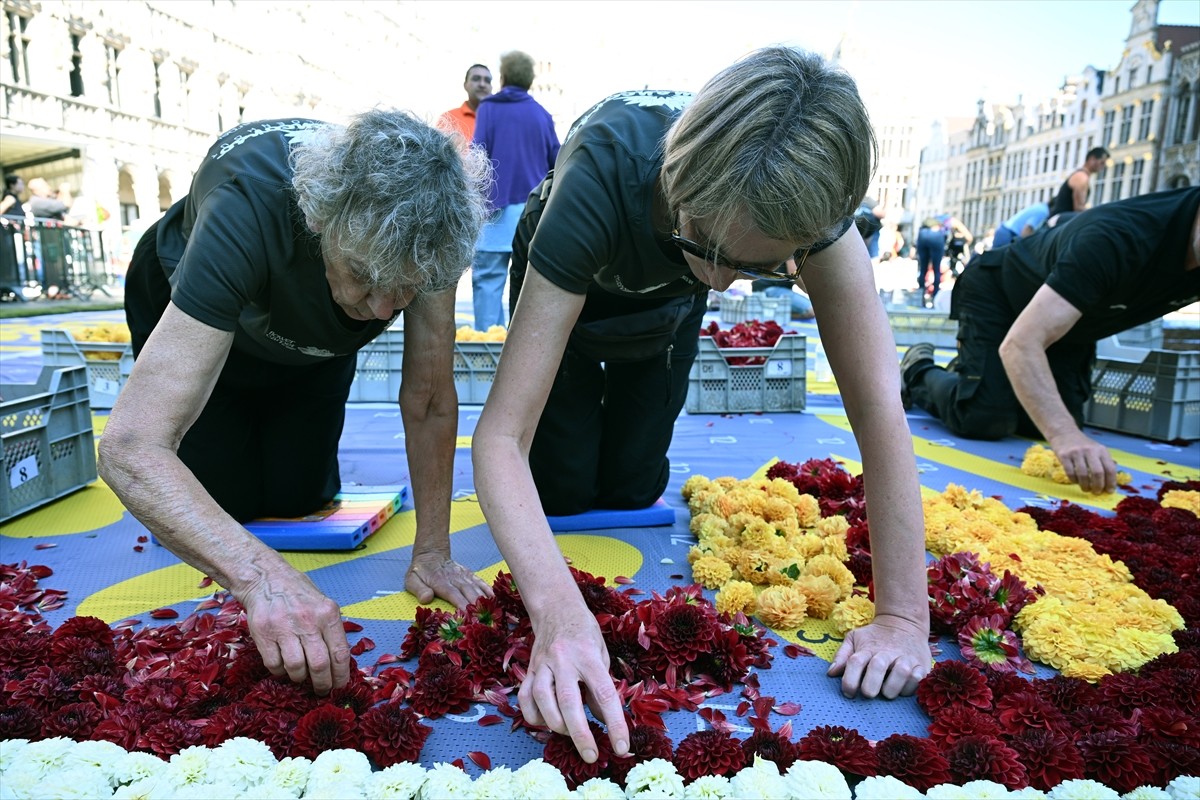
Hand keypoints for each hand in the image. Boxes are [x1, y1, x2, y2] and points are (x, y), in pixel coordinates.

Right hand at [237, 567, 350, 695]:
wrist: (266, 579)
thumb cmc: (298, 594)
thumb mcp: (323, 605)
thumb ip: (331, 631)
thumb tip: (340, 665)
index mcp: (328, 613)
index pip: (340, 653)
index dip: (341, 676)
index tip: (339, 686)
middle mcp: (308, 620)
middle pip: (320, 665)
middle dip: (322, 684)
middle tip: (321, 690)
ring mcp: (284, 627)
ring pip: (296, 668)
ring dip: (300, 678)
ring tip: (301, 676)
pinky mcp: (263, 634)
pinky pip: (274, 665)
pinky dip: (280, 672)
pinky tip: (284, 668)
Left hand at [405, 551, 492, 610]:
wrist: (431, 554)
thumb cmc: (420, 571)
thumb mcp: (411, 580)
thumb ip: (419, 589)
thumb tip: (427, 598)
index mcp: (440, 582)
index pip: (453, 594)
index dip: (461, 604)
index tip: (468, 616)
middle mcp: (454, 578)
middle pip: (468, 592)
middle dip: (476, 606)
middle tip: (483, 619)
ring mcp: (463, 576)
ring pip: (476, 587)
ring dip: (484, 600)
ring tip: (492, 612)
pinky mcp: (469, 574)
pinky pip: (480, 582)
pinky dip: (488, 590)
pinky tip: (494, 598)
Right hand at [518, 606, 629, 763]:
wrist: (556, 607)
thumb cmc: (584, 632)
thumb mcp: (602, 653)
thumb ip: (600, 684)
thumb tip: (599, 716)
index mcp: (588, 655)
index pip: (605, 694)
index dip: (615, 723)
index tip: (622, 746)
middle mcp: (563, 660)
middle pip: (570, 703)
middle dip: (581, 735)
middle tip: (592, 756)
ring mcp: (542, 664)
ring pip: (543, 702)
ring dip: (557, 725)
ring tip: (570, 734)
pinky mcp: (528, 670)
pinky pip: (526, 700)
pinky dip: (535, 718)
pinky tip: (547, 723)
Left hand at [827, 613, 930, 698]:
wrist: (903, 622)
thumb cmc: (875, 637)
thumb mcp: (855, 638)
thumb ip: (842, 655)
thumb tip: (831, 673)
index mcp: (867, 648)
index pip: (855, 662)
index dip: (849, 681)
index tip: (848, 693)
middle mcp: (886, 652)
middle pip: (877, 667)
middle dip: (870, 685)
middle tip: (868, 694)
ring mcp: (905, 657)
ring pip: (901, 673)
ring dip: (892, 688)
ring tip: (886, 693)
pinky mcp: (921, 664)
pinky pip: (917, 678)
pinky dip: (910, 687)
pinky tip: (902, 688)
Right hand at [1049, 430, 1116, 493]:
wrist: (1064, 433)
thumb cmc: (1083, 445)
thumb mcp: (1097, 450)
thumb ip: (1104, 462)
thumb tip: (1110, 482)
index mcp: (1101, 450)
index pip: (1110, 469)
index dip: (1111, 482)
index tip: (1109, 491)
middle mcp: (1090, 450)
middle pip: (1098, 473)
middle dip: (1098, 486)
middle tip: (1096, 492)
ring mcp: (1076, 453)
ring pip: (1083, 475)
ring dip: (1085, 486)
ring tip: (1086, 489)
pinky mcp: (1064, 455)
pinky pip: (1070, 472)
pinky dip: (1074, 480)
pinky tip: (1075, 481)